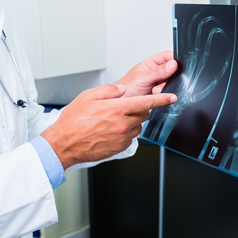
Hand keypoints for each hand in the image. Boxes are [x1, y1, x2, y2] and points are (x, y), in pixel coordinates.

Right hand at [41, 83, 175, 169]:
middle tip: (126, 106)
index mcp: (116, 109)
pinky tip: (111, 130)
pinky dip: (126, 132)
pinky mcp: (120, 148)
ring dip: (132, 120)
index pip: (146, 102)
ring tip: (114, 119)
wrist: (65, 143)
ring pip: (137, 126)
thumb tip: (121, 89)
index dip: (162, 100)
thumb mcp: (87, 97)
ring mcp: (122, 137)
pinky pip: (130, 138)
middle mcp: (122, 124)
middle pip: (143, 114)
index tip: (172, 98)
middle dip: (140, 108)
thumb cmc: (73, 121)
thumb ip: (107, 90)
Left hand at [114, 50, 177, 96]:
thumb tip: (173, 64)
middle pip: (172, 70)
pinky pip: (170, 93)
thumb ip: (157, 71)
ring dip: (165, 87)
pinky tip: (157, 96)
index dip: (173, 60)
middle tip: (161, 82)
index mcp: (150, 64)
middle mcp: (155, 73)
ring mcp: (158, 84)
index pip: (167, 56)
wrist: (121, 107)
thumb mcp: (141, 78)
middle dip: (169, 77)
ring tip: (155, 91)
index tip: (175, 67)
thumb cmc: (125, 89)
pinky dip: (165, 95)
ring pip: (172, 82)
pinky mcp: (160, 95)